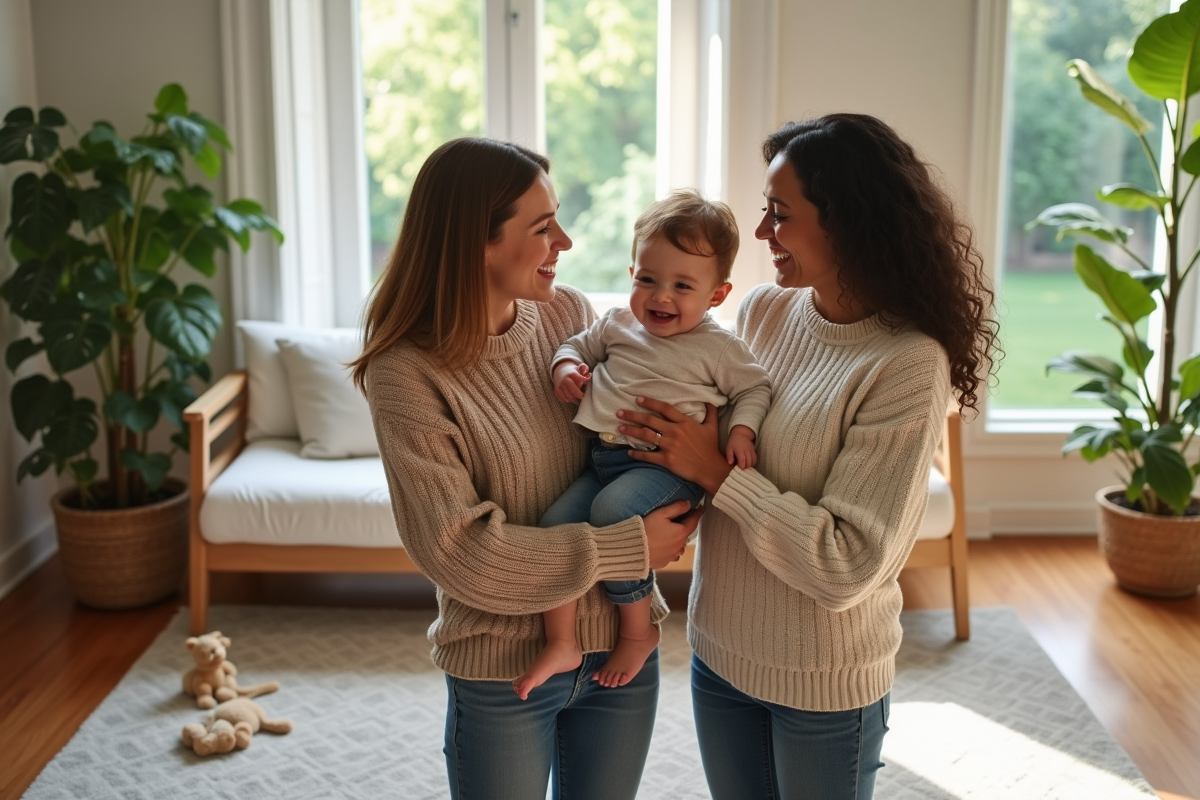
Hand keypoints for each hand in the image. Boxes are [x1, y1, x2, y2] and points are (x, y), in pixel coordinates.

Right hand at [553, 361, 590, 402]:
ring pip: (569, 397)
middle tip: (583, 396)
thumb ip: (585, 369)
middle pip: (574, 391)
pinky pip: (564, 399)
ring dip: (575, 399)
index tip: (586, 383)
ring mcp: (560, 386)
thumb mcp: (580, 368)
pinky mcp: (557, 391)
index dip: (585, 383)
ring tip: (578, 397)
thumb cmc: (573, 372)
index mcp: (572, 374)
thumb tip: (589, 375)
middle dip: (580, 395)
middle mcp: (565, 380)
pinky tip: (571, 397)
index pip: (581, 380)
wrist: (560, 372)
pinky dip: (568, 400)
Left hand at [617, 399, 733, 494]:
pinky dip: (637, 454)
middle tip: (619, 412)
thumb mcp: (712, 427)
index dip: (650, 402)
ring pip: (646, 435)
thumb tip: (709, 399)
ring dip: (631, 431)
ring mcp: (670, 446)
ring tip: (620, 428)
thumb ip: (710, 412)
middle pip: (650, 420)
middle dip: (633, 415)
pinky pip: (648, 456)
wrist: (711, 468)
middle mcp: (675, 432)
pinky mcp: (667, 460)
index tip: (638, 399)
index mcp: (685, 422)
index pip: (664, 408)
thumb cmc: (711, 448)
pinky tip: (629, 452)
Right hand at [643, 499, 702, 569]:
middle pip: (687, 533)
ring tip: (673, 535)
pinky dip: (671, 550)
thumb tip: (689, 503)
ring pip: (681, 546)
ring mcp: (672, 555)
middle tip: (684, 519)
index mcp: (681, 532)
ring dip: (679, 540)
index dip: (698, 513)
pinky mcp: (664, 562)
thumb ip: (676, 507)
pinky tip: (665, 547)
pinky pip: (672, 555)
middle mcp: (680, 545)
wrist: (632, 550)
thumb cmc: (646, 529)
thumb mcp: (660, 514)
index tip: (701, 508)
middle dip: (687, 526)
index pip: (694, 520)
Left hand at [726, 425, 757, 468]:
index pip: (742, 460)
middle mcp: (746, 451)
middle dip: (745, 467)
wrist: (742, 434)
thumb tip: (730, 463)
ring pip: (753, 461)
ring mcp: (751, 451)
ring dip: (749, 465)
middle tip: (741, 467)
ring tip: (745, 465)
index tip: (739, 468)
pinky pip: (755, 458)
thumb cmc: (733, 442)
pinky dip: (753, 463)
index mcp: (739, 450)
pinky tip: (749, 463)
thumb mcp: (729, 448)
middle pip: (748, 462)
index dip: (741, 466)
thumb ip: (729, 456)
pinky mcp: (754, 451)